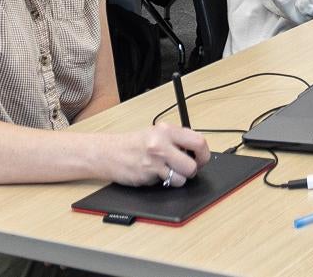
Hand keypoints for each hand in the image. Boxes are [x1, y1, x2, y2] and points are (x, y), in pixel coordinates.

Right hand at [94, 124, 210, 186]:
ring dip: (178, 178)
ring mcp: (155, 159)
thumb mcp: (156, 133)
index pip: (199, 142)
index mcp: (167, 130)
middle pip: (193, 164)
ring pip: (183, 177)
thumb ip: (177, 139)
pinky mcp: (148, 173)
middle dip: (193, 170)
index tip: (201, 159)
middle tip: (186, 169)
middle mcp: (162, 142)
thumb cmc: (134, 144)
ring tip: (167, 171)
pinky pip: (168, 183)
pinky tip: (155, 174)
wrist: (109, 152)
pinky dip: (165, 182)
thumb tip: (199, 152)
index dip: (204, 154)